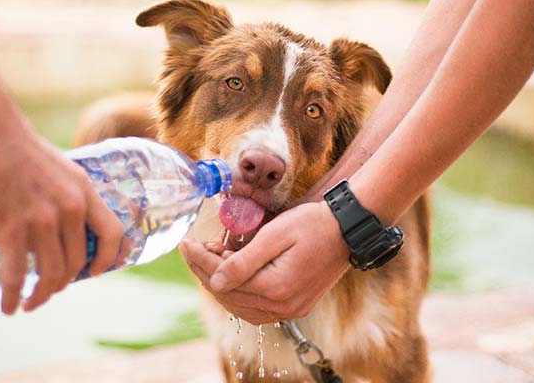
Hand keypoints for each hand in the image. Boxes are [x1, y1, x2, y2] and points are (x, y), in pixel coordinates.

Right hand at [0, 118, 123, 314]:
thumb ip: (68, 197)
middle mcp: (69, 208)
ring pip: (51, 273)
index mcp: (84, 191)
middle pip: (78, 262)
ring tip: (31, 302)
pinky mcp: (10, 228)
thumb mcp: (60, 169)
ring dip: (42, 294)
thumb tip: (66, 226)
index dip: (110, 259)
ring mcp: (41, 220)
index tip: (97, 272)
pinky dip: (13, 296)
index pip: (113, 233)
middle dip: (65, 282)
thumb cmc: (18, 148)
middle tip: (51, 289)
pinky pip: (17, 275)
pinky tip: (8, 306)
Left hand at [180, 201, 349, 324]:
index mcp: (276, 288)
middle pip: (229, 296)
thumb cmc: (313, 224)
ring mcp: (291, 309)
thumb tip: (214, 281)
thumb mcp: (275, 234)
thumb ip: (243, 261)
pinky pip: (257, 308)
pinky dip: (239, 294)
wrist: (348, 230)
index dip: (200, 261)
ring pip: (241, 306)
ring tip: (211, 258)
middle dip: (206, 271)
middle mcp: (283, 306)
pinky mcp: (296, 306)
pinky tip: (232, 276)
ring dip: (221, 284)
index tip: (186, 243)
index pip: (224, 280)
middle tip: (195, 248)